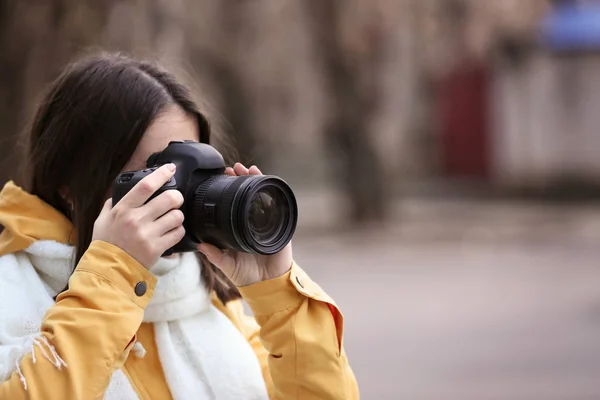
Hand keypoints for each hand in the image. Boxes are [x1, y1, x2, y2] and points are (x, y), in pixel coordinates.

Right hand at [92, 164, 184, 267]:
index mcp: (123, 209)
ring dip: (178, 216)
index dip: (161, 174)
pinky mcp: (157, 248)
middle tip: (175, 200)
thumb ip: (112, 204)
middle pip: (168, 198)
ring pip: (177, 216)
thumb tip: (121, 191)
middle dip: (177, 197)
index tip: (171, 168)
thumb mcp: (102, 219)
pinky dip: (178, 231)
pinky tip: (171, 232)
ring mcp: (148, 234)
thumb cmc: (106, 243)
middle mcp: (136, 220)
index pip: (146, 186)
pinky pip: (178, 233)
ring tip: (172, 218)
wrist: (108, 269)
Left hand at [198, 163, 293, 285]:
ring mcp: (267, 222)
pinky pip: (277, 207)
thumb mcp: (226, 264)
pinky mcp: (280, 227)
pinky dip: (273, 194)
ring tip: (250, 169)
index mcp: (238, 228)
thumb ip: (214, 255)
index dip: (230, 189)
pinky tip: (267, 184)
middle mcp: (252, 222)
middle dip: (243, 179)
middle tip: (235, 168)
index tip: (223, 176)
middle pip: (248, 194)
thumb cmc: (246, 275)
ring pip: (262, 196)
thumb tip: (198, 244)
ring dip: (257, 181)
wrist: (266, 285)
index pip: (234, 202)